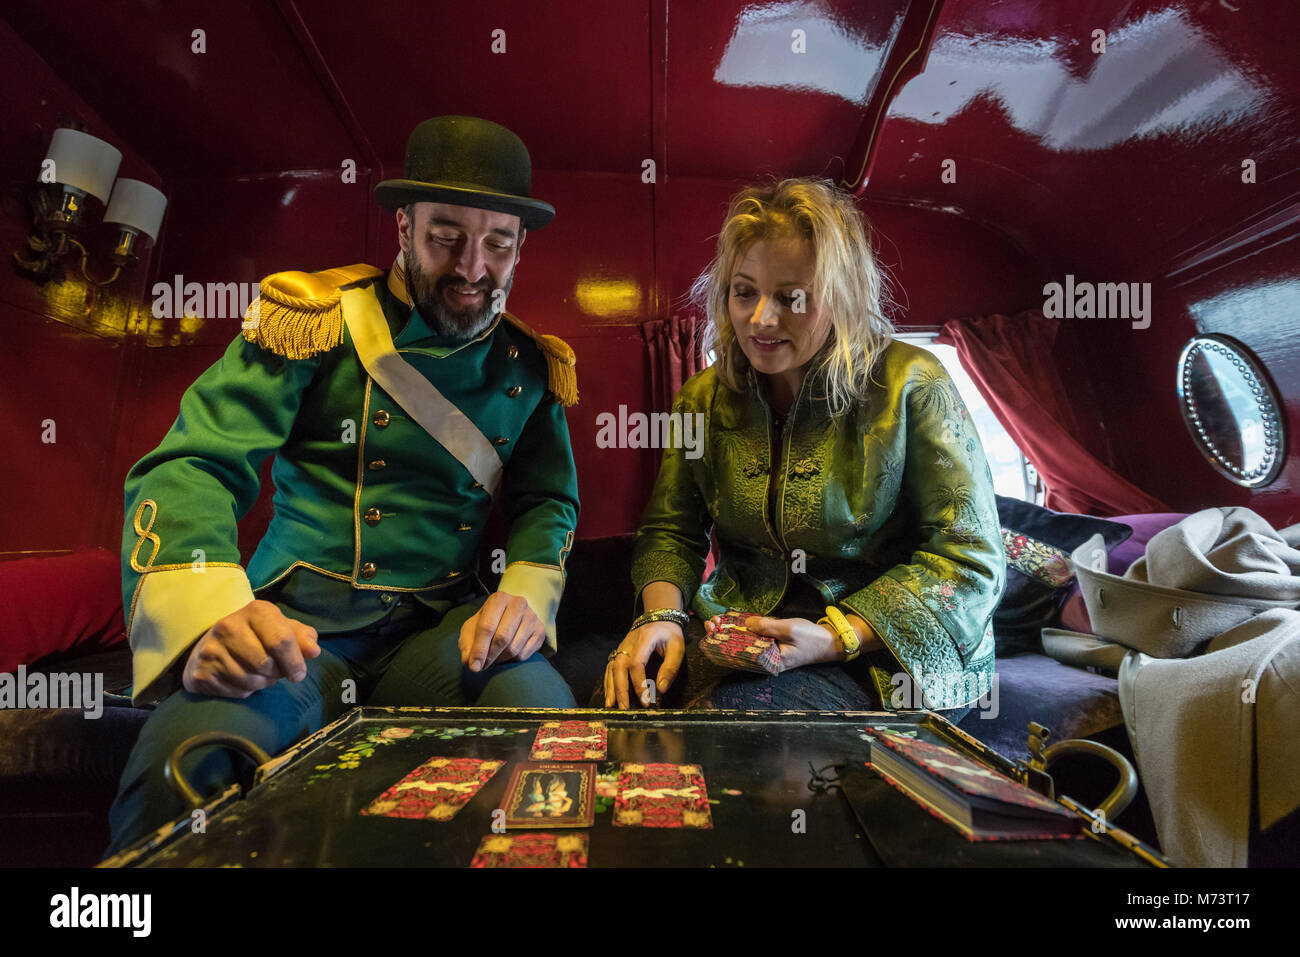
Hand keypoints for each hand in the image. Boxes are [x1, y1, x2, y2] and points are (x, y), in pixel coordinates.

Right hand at [183, 599, 320, 697]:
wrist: (212, 645)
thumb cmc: (259, 636)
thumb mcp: (283, 629)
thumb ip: (303, 637)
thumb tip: (313, 651)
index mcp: (256, 611)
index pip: (281, 641)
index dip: (295, 662)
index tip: (299, 674)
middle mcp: (228, 625)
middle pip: (266, 664)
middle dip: (277, 673)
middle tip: (275, 670)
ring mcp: (211, 649)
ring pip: (251, 681)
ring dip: (262, 683)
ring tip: (259, 673)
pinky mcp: (201, 673)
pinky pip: (235, 692)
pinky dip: (245, 691)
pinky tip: (241, 678)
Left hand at [459, 591, 546, 671]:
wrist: (511, 615)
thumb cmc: (488, 622)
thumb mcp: (472, 629)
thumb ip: (467, 645)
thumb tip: (470, 663)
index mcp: (498, 599)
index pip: (487, 627)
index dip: (479, 649)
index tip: (474, 667)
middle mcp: (518, 604)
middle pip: (502, 638)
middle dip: (490, 656)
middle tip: (482, 666)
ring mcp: (532, 617)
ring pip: (514, 648)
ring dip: (500, 659)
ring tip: (493, 658)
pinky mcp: (540, 630)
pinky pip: (524, 655)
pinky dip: (512, 660)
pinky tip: (506, 655)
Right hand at [603, 620, 684, 708]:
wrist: (659, 618)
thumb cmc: (669, 634)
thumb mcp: (677, 648)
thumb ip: (670, 668)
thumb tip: (661, 689)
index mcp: (644, 640)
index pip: (636, 664)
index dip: (639, 683)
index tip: (645, 700)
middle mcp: (628, 644)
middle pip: (619, 667)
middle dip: (620, 689)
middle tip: (624, 708)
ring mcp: (621, 648)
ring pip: (612, 668)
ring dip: (611, 688)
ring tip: (611, 706)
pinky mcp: (619, 653)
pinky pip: (610, 668)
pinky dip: (608, 682)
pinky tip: (609, 695)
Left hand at [706, 614, 842, 671]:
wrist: (831, 642)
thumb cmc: (812, 638)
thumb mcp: (789, 629)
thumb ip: (767, 627)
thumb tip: (746, 624)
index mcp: (770, 662)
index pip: (741, 653)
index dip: (725, 641)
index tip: (714, 629)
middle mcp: (767, 661)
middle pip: (740, 649)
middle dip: (725, 636)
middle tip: (712, 622)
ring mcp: (771, 654)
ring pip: (747, 643)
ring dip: (733, 633)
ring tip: (717, 622)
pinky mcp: (774, 646)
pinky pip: (757, 639)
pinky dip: (746, 631)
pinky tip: (736, 623)